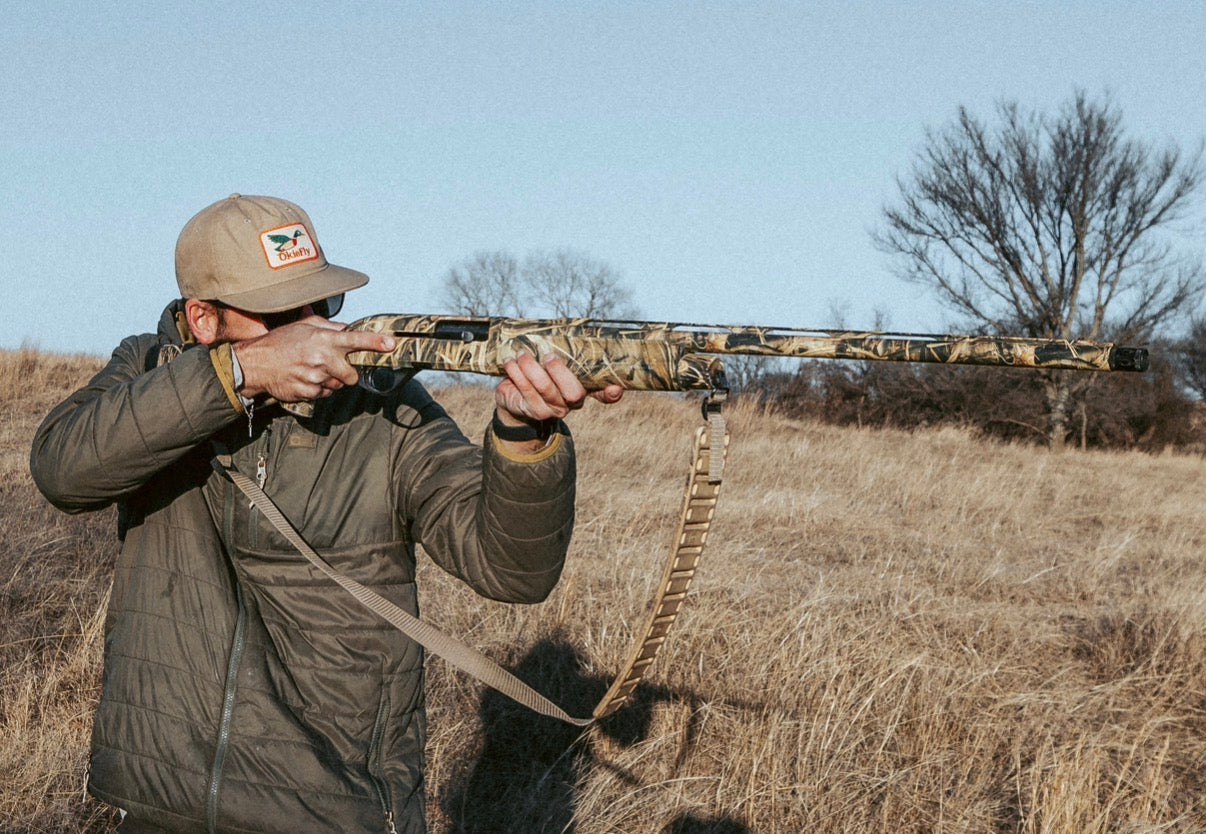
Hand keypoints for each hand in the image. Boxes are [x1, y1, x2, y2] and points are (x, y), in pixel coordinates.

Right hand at [234, 317, 395, 402]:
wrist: (255, 363)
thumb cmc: (279, 342)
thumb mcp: (304, 326)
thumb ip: (329, 327)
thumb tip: (347, 329)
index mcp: (324, 340)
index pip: (356, 340)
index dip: (375, 343)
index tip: (392, 344)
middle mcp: (323, 359)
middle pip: (352, 375)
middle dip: (347, 373)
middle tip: (332, 366)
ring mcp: (316, 378)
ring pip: (338, 386)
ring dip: (331, 380)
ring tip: (311, 370)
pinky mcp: (308, 393)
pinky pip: (324, 394)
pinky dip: (318, 389)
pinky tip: (304, 379)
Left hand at [494, 353, 622, 447]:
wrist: (516, 398)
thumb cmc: (539, 372)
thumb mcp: (552, 361)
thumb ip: (562, 349)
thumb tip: (564, 325)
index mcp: (583, 387)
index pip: (604, 393)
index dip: (611, 392)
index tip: (616, 387)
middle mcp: (573, 401)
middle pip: (574, 393)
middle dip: (560, 372)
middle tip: (548, 356)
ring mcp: (555, 409)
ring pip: (546, 389)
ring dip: (532, 368)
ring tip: (521, 354)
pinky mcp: (536, 412)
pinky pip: (527, 392)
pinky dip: (517, 374)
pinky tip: (510, 362)